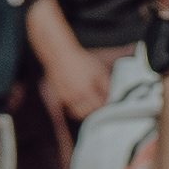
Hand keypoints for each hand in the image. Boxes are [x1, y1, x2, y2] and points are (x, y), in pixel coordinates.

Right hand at [23, 0, 102, 121]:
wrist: (59, 55)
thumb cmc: (79, 60)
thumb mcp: (98, 69)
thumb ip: (107, 84)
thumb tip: (111, 96)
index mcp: (86, 91)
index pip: (98, 106)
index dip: (104, 104)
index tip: (106, 101)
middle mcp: (74, 97)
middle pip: (87, 113)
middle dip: (95, 109)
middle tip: (98, 103)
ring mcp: (64, 98)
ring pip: (76, 113)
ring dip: (84, 111)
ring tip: (88, 104)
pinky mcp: (57, 97)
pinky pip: (68, 107)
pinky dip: (74, 106)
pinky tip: (78, 99)